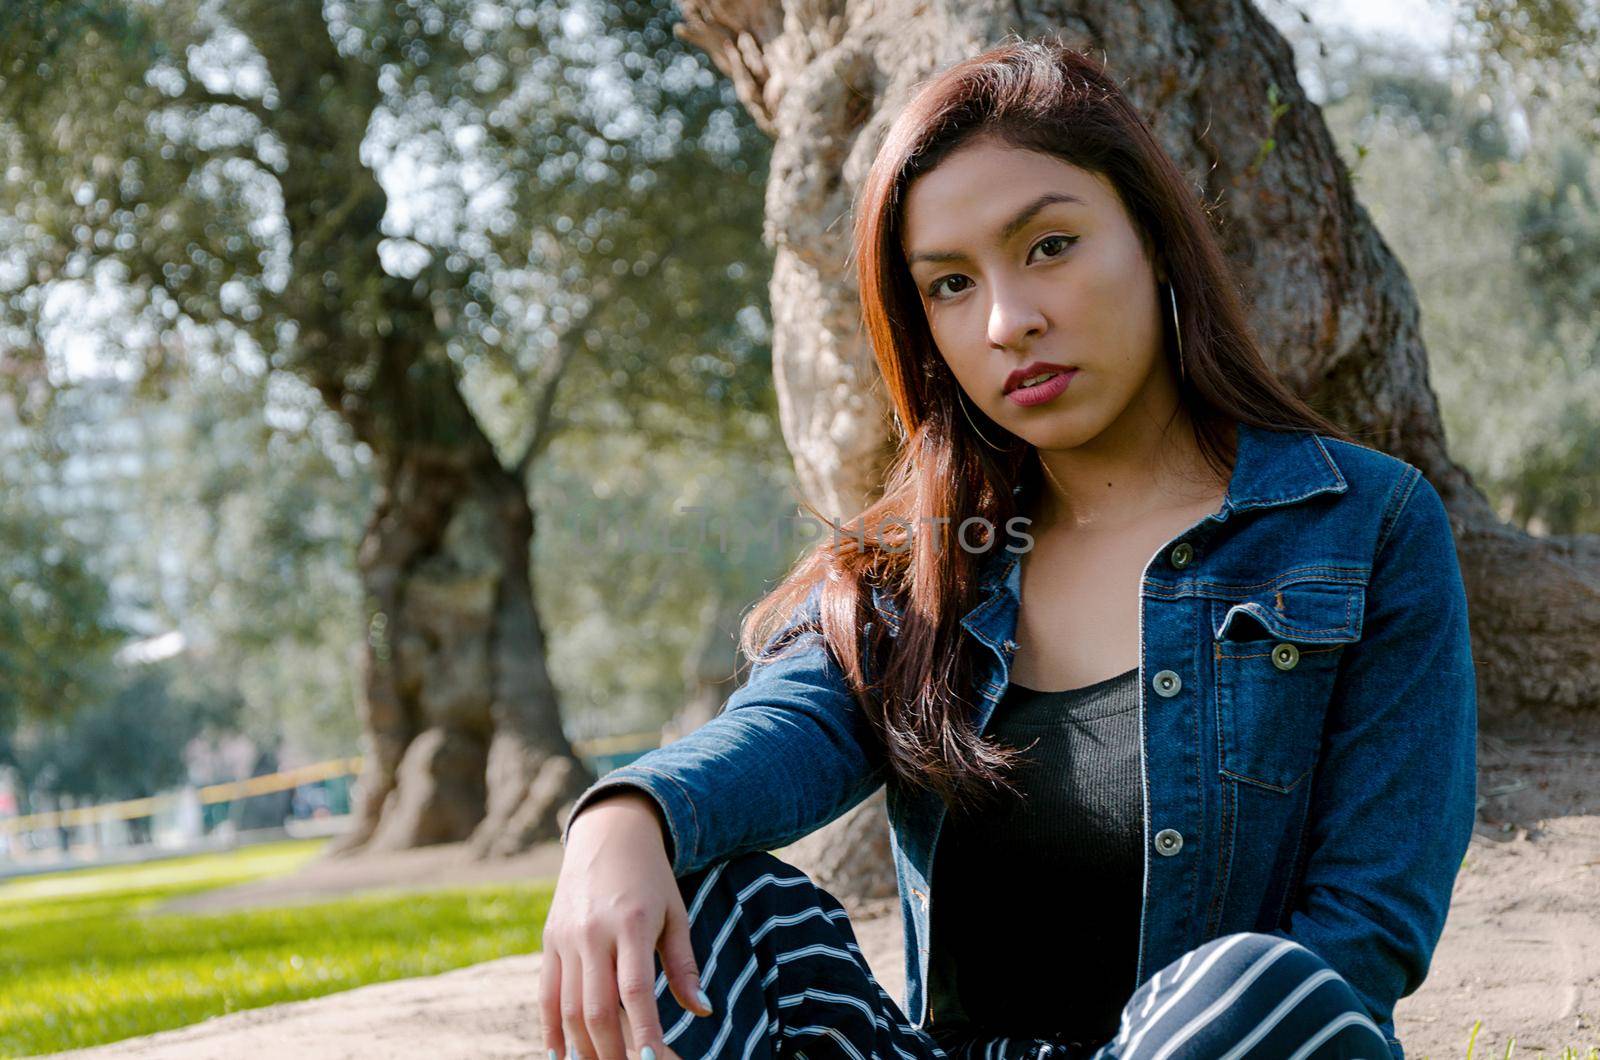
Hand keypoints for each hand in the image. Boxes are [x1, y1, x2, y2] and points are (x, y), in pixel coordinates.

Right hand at [542, 792, 712, 1059]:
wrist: (608, 833)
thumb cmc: (651, 878)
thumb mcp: (675, 913)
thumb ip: (684, 964)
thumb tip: (703, 1010)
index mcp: (631, 923)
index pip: (635, 991)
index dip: (644, 1033)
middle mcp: (593, 932)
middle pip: (596, 1008)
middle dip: (612, 1051)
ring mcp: (566, 937)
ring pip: (568, 1007)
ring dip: (583, 1047)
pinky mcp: (549, 940)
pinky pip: (546, 994)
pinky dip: (551, 1029)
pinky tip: (561, 1056)